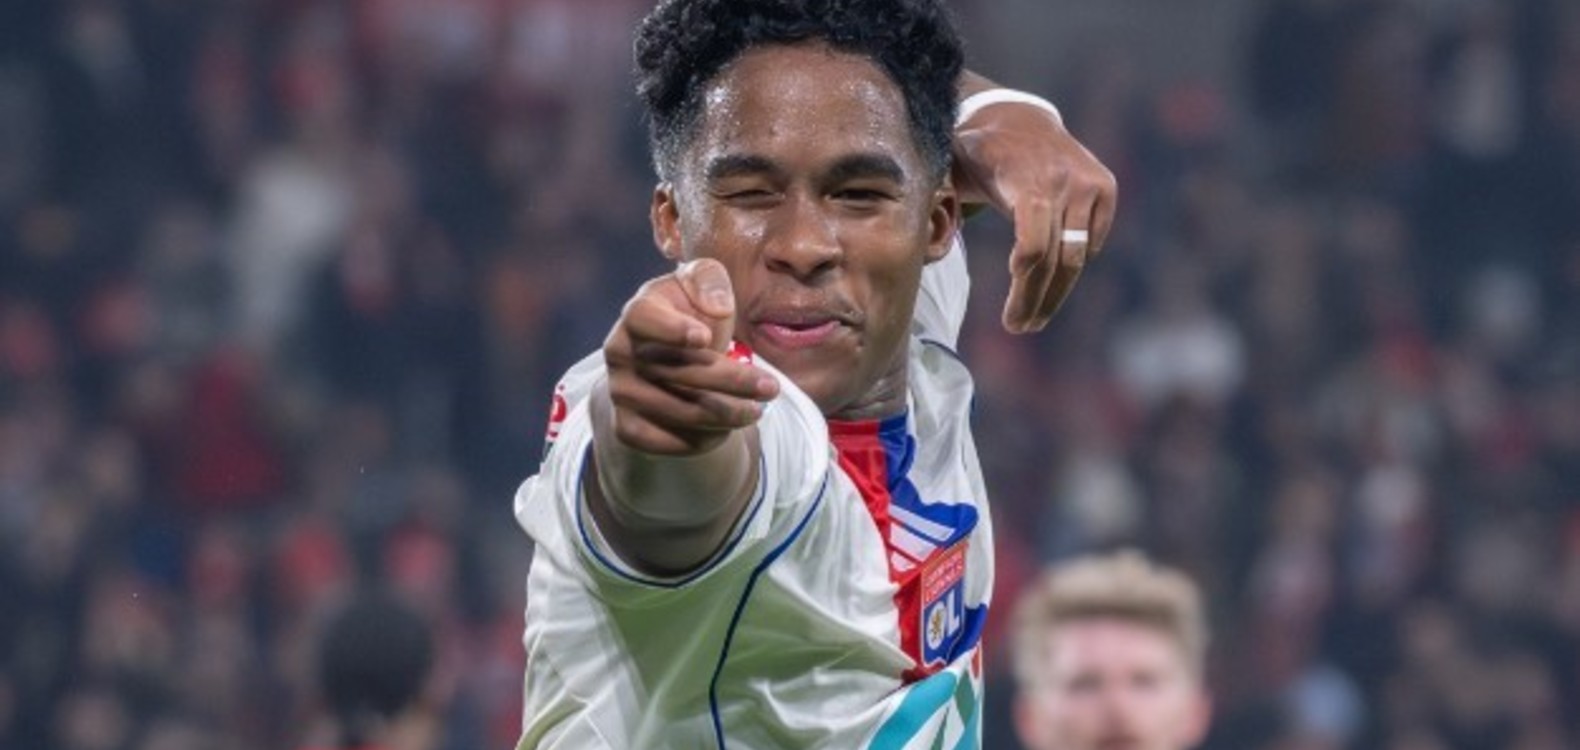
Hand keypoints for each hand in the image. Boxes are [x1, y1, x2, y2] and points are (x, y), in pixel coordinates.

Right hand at [602, 259, 779, 455]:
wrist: (664, 358)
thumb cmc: (691, 313)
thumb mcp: (702, 283)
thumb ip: (709, 280)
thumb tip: (718, 307)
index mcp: (637, 313)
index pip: (643, 318)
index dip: (671, 329)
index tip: (705, 337)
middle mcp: (620, 353)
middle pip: (679, 372)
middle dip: (732, 381)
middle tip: (771, 388)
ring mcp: (620, 392)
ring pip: (682, 411)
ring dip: (728, 414)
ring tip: (758, 410)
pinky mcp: (627, 428)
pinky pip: (673, 441)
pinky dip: (707, 438)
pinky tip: (727, 426)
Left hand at [953, 101, 1116, 332]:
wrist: (1022, 119)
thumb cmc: (975, 155)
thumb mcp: (948, 168)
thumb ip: (935, 200)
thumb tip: (915, 242)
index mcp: (1022, 177)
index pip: (1032, 243)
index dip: (1024, 282)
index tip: (1009, 314)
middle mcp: (1063, 179)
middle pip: (1055, 259)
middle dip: (1036, 300)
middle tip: (1018, 327)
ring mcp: (1089, 184)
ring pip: (1077, 258)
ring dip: (1056, 295)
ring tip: (1034, 320)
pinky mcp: (1105, 189)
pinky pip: (1091, 243)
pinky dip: (1071, 266)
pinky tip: (1051, 285)